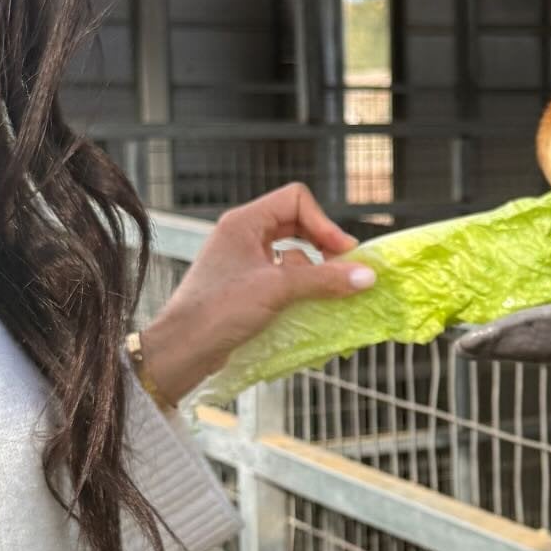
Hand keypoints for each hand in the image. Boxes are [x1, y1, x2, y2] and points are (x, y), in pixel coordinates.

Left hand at [139, 181, 377, 403]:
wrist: (183, 350)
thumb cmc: (220, 310)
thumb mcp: (277, 290)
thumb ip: (323, 280)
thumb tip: (367, 275)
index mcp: (244, 222)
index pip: (296, 201)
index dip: (324, 224)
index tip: (343, 253)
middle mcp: (242, 235)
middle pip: (296, 224)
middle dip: (322, 246)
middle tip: (342, 270)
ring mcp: (242, 261)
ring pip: (291, 254)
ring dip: (311, 271)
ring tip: (322, 293)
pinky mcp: (245, 287)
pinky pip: (281, 278)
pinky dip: (298, 289)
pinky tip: (306, 308)